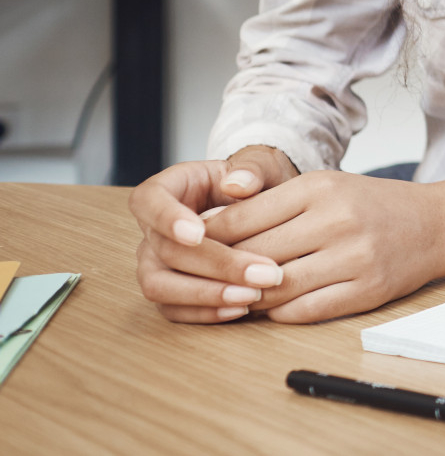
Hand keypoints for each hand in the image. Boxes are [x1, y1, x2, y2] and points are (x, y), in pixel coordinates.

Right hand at [130, 145, 298, 322]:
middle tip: (261, 273)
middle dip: (215, 265)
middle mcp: (153, 229)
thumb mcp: (259, 165)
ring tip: (252, 295)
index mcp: (167, 189)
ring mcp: (155, 262)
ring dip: (206, 295)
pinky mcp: (168, 290)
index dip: (167, 218)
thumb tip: (238, 183)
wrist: (260, 208)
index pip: (149, 201)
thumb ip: (252, 168)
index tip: (198, 233)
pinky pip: (173, 310)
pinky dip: (204, 312)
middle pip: (166, 251)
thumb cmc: (253, 183)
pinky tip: (240, 308)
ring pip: (161, 286)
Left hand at [195, 169, 444, 322]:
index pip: (242, 218)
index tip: (192, 249)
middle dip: (223, 271)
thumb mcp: (325, 186)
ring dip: (249, 296)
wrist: (437, 223)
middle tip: (204, 280)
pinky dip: (280, 313)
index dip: (210, 239)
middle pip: (253, 256)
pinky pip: (305, 311)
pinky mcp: (366, 290)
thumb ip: (271, 203)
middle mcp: (337, 220)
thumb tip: (209, 230)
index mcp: (320, 187)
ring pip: (275, 289)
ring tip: (237, 295)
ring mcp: (354, 257)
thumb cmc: (372, 205)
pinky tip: (273, 306)